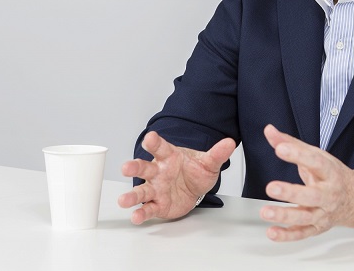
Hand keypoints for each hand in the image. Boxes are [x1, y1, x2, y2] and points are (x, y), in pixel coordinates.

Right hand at [117, 131, 235, 224]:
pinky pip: (147, 208)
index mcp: (169, 156)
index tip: (150, 137)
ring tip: (123, 200)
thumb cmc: (195, 171)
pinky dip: (141, 213)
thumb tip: (230, 142)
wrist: (195, 189)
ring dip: (131, 195)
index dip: (154, 142)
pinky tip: (135, 216)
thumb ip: (217, 154)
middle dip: (134, 167)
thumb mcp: (208, 162)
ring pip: (141, 191)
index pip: (160, 147)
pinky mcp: (157, 204)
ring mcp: (156, 189)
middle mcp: (158, 172)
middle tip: (126, 167)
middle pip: (144, 168)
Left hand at [259, 124, 353, 241]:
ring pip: (305, 217)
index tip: (280, 148)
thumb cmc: (332, 175)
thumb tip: (269, 131)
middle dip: (291, 192)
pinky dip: (286, 235)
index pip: (316, 162)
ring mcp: (324, 213)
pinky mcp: (317, 228)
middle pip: (312, 195)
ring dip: (285, 215)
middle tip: (271, 187)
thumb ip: (291, 143)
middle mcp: (329, 194)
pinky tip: (271, 232)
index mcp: (330, 172)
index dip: (298, 155)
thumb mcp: (316, 155)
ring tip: (265, 211)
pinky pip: (302, 234)